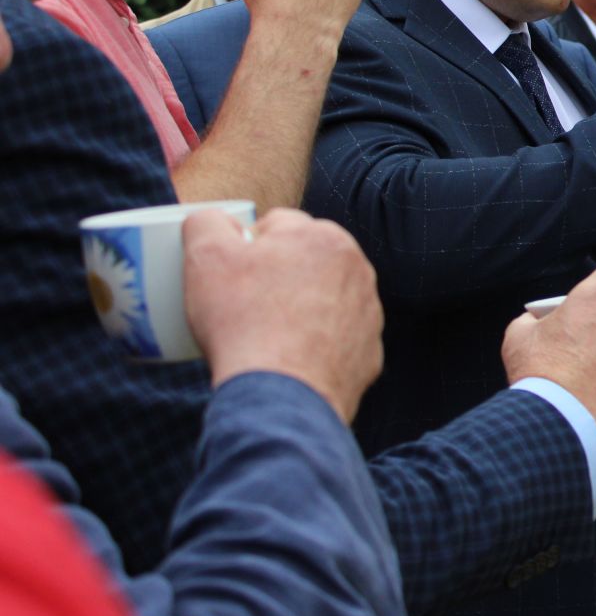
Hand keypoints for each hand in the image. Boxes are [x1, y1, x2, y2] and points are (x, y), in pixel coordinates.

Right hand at [182, 208, 382, 423]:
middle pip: (305, 262)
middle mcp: (358, 270)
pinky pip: (336, 341)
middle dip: (277, 275)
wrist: (281, 395)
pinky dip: (316, 346)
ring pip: (324, 300)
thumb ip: (206, 223)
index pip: (276, 225)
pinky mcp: (369, 354)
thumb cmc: (242, 320)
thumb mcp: (205, 256)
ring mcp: (369, 314)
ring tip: (265, 334)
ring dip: (300, 309)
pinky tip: (289, 360)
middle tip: (244, 305)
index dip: (246, 247)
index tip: (229, 275)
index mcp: (324, 236)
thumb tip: (213, 220)